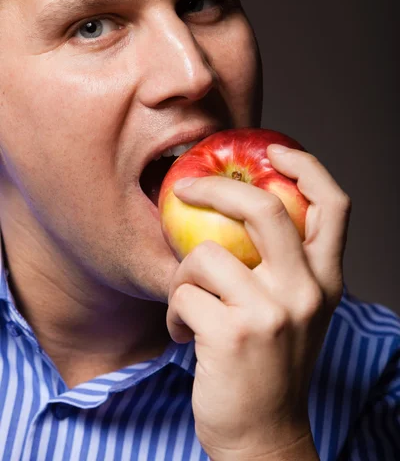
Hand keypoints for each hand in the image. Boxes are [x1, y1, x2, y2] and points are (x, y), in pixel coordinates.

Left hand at [166, 145, 350, 460]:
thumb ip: (284, 266)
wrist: (264, 435)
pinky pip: (182, 295)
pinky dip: (173, 312)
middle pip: (264, 207)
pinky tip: (184, 335)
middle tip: (185, 187)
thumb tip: (240, 210)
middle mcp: (307, 292)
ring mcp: (273, 313)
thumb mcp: (295, 311)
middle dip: (216, 187)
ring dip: (182, 276)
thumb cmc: (272, 366)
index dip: (306, 165)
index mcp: (326, 280)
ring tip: (188, 305)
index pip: (334, 204)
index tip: (272, 149)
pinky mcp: (234, 335)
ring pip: (205, 254)